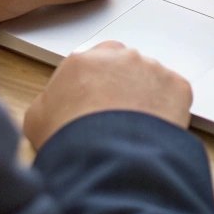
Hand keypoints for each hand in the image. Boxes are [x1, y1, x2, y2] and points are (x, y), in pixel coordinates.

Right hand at [24, 40, 193, 148]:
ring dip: (147, 99)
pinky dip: (169, 111)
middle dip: (123, 87)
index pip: (93, 63)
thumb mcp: (36, 119)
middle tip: (118, 117)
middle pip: (124, 67)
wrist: (106, 156)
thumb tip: (56, 105)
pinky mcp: (177, 86)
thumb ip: (49, 101)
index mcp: (83, 60)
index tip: (97, 100)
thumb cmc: (70, 138)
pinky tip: (155, 131)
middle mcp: (120, 57)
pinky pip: (175, 96)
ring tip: (137, 131)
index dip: (96, 84)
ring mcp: (152, 69)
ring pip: (152, 80)